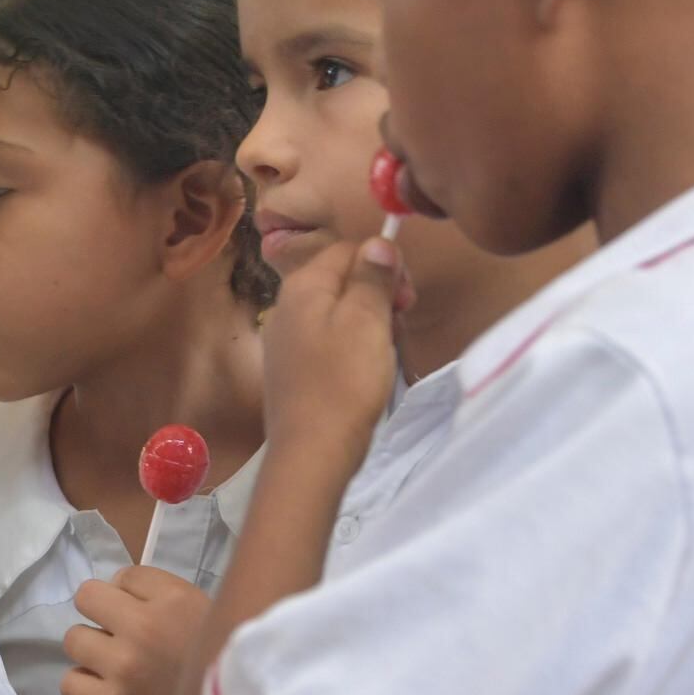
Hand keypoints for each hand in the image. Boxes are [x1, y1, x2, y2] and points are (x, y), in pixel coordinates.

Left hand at [61, 564, 213, 694]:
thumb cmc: (226, 664)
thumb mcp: (210, 612)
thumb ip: (165, 595)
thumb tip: (117, 587)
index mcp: (174, 600)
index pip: (125, 575)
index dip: (131, 592)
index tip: (147, 611)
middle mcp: (143, 627)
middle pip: (87, 597)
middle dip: (104, 612)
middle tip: (124, 633)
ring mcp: (124, 667)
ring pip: (74, 639)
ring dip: (92, 648)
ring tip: (116, 662)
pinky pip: (71, 683)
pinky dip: (84, 684)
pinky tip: (106, 686)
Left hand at [258, 230, 406, 465]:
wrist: (312, 452)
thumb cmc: (343, 382)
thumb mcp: (367, 321)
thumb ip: (372, 277)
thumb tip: (377, 241)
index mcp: (302, 287)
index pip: (349, 250)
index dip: (384, 265)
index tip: (407, 298)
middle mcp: (286, 306)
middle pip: (343, 281)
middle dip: (379, 296)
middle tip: (400, 324)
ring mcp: (287, 340)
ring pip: (340, 313)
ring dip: (371, 325)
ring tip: (385, 353)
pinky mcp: (293, 370)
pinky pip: (330, 342)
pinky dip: (354, 348)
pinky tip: (366, 371)